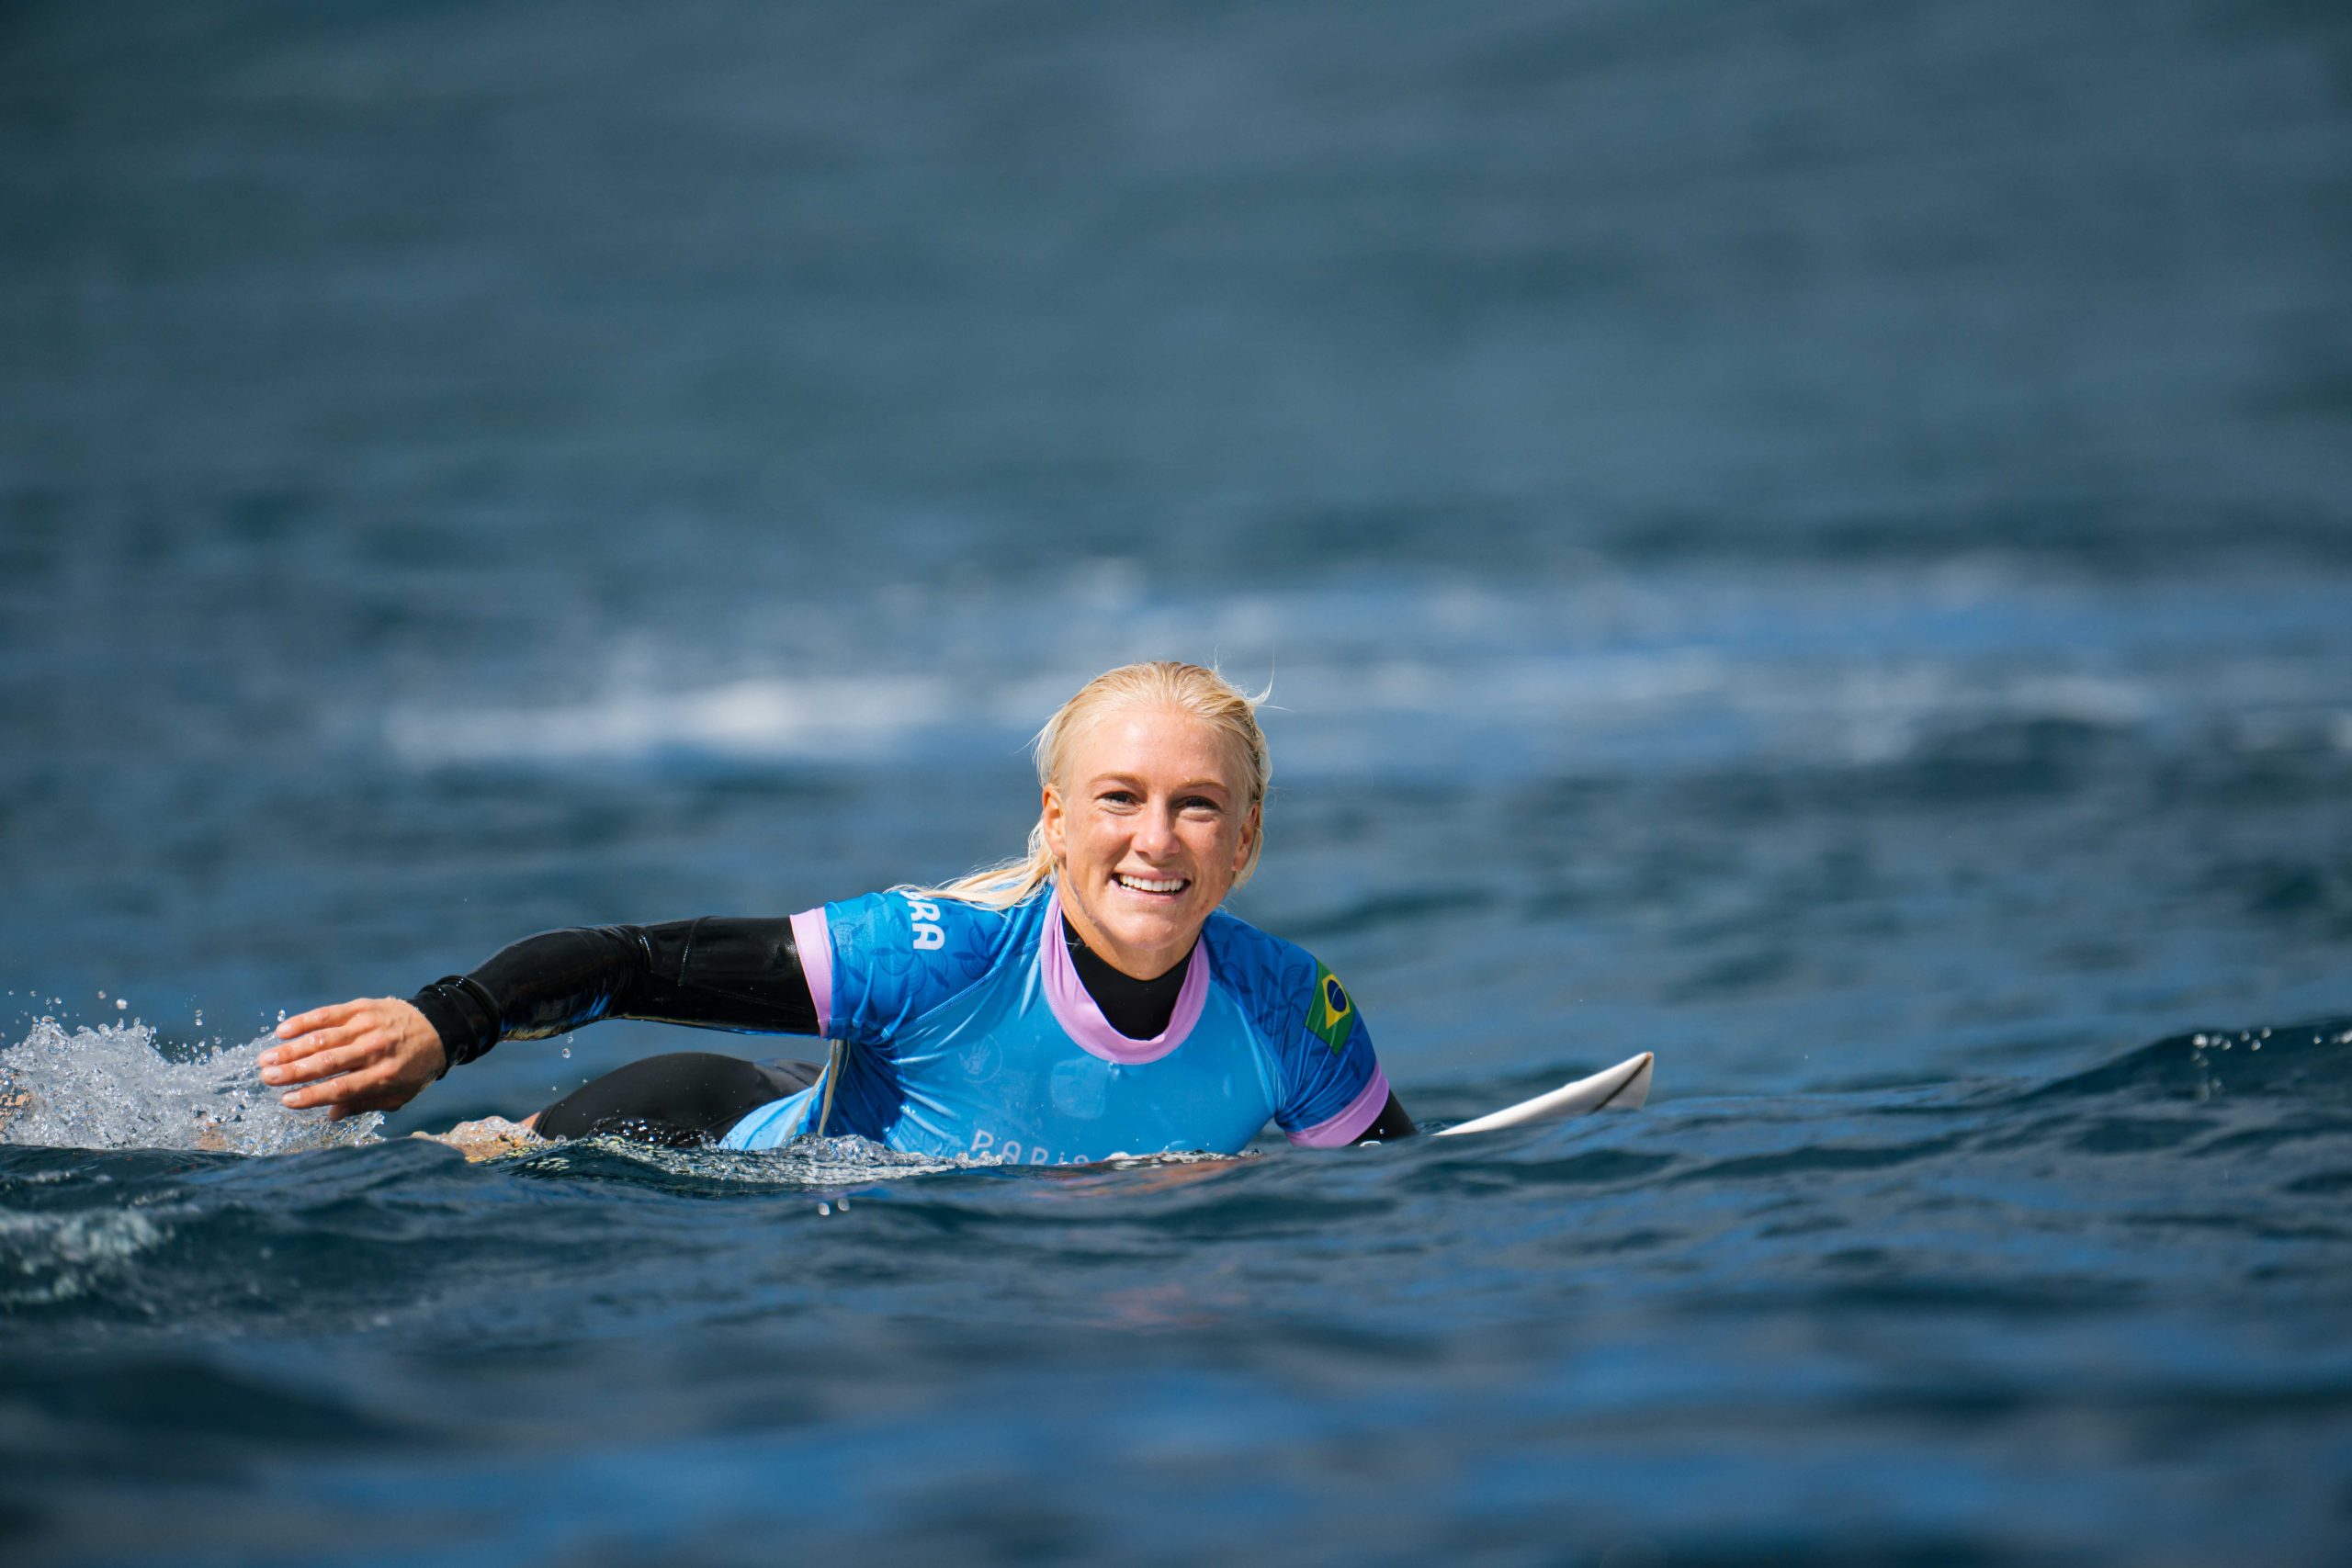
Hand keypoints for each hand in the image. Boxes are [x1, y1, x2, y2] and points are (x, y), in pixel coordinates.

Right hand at [262, 997, 447, 1119]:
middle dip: (293, 1072)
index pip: (342, 1088)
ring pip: (322, 1038)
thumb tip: (331, 1114)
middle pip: (327, 1062)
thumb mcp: (399, 1094)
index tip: (286, 1100)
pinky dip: (303, 1022)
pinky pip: (328, 1014)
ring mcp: (367, 1025)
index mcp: (384, 1075)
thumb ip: (365, 1104)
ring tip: (265, 1059)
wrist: (439, 1027)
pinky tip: (282, 1032)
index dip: (312, 1095)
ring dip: (290, 1049)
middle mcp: (375, 1049)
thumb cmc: (415, 1067)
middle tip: (267, 1078)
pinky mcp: (363, 1007)